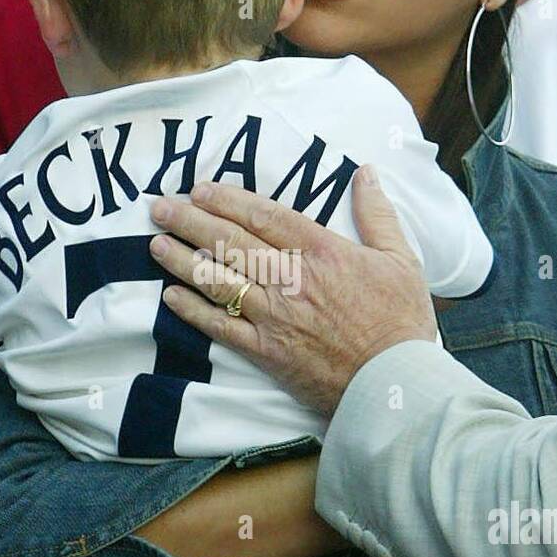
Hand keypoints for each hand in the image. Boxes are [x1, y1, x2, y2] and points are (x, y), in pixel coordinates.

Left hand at [149, 167, 436, 415]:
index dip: (228, 199)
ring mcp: (274, 316)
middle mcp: (290, 279)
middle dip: (190, 221)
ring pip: (218, 280)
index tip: (200, 188)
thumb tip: (365, 172)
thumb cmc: (401, 321)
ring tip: (155, 244)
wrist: (395, 383)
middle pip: (230, 242)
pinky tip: (171, 296)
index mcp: (321, 251)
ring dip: (182, 260)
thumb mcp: (401, 258)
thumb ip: (378, 213)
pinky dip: (193, 311)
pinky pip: (221, 328)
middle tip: (159, 208)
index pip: (264, 216)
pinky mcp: (266, 351)